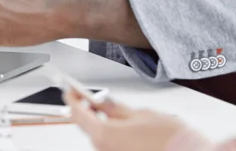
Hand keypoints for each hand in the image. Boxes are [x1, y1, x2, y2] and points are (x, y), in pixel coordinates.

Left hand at [66, 91, 185, 150]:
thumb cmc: (166, 137)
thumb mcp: (140, 114)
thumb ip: (116, 108)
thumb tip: (102, 103)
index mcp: (105, 134)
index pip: (78, 114)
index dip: (72, 98)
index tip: (70, 91)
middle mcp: (104, 149)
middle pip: (89, 127)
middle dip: (91, 112)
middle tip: (93, 98)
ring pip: (101, 136)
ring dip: (105, 124)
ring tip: (119, 114)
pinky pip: (110, 144)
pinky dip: (114, 134)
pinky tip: (128, 128)